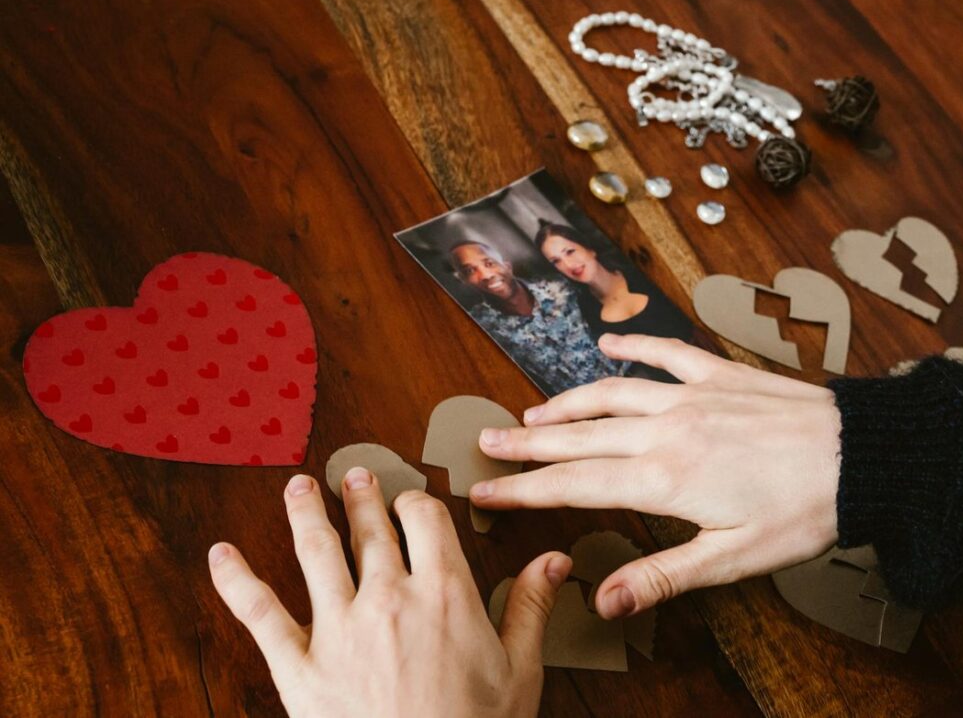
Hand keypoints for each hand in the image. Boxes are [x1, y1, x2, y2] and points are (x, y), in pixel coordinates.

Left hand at [209, 468, 570, 717]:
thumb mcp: (521, 672)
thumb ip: (531, 608)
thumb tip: (555, 561)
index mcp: (444, 593)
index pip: (426, 520)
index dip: (417, 503)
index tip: (412, 502)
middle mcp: (388, 598)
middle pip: (371, 530)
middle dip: (363, 498)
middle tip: (354, 476)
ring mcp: (338, 630)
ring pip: (316, 552)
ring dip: (306, 512)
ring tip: (299, 486)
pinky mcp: (299, 668)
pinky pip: (260, 614)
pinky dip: (236, 580)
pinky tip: (220, 554)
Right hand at [471, 333, 840, 619]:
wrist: (863, 456)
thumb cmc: (803, 512)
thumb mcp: (732, 559)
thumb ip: (661, 575)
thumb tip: (602, 601)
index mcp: (662, 479)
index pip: (572, 485)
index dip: (522, 490)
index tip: (483, 491)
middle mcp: (664, 431)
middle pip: (577, 437)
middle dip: (526, 442)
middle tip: (485, 442)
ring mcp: (689, 397)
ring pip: (609, 394)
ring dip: (565, 403)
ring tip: (530, 412)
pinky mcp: (718, 376)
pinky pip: (665, 353)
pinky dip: (633, 345)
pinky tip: (608, 342)